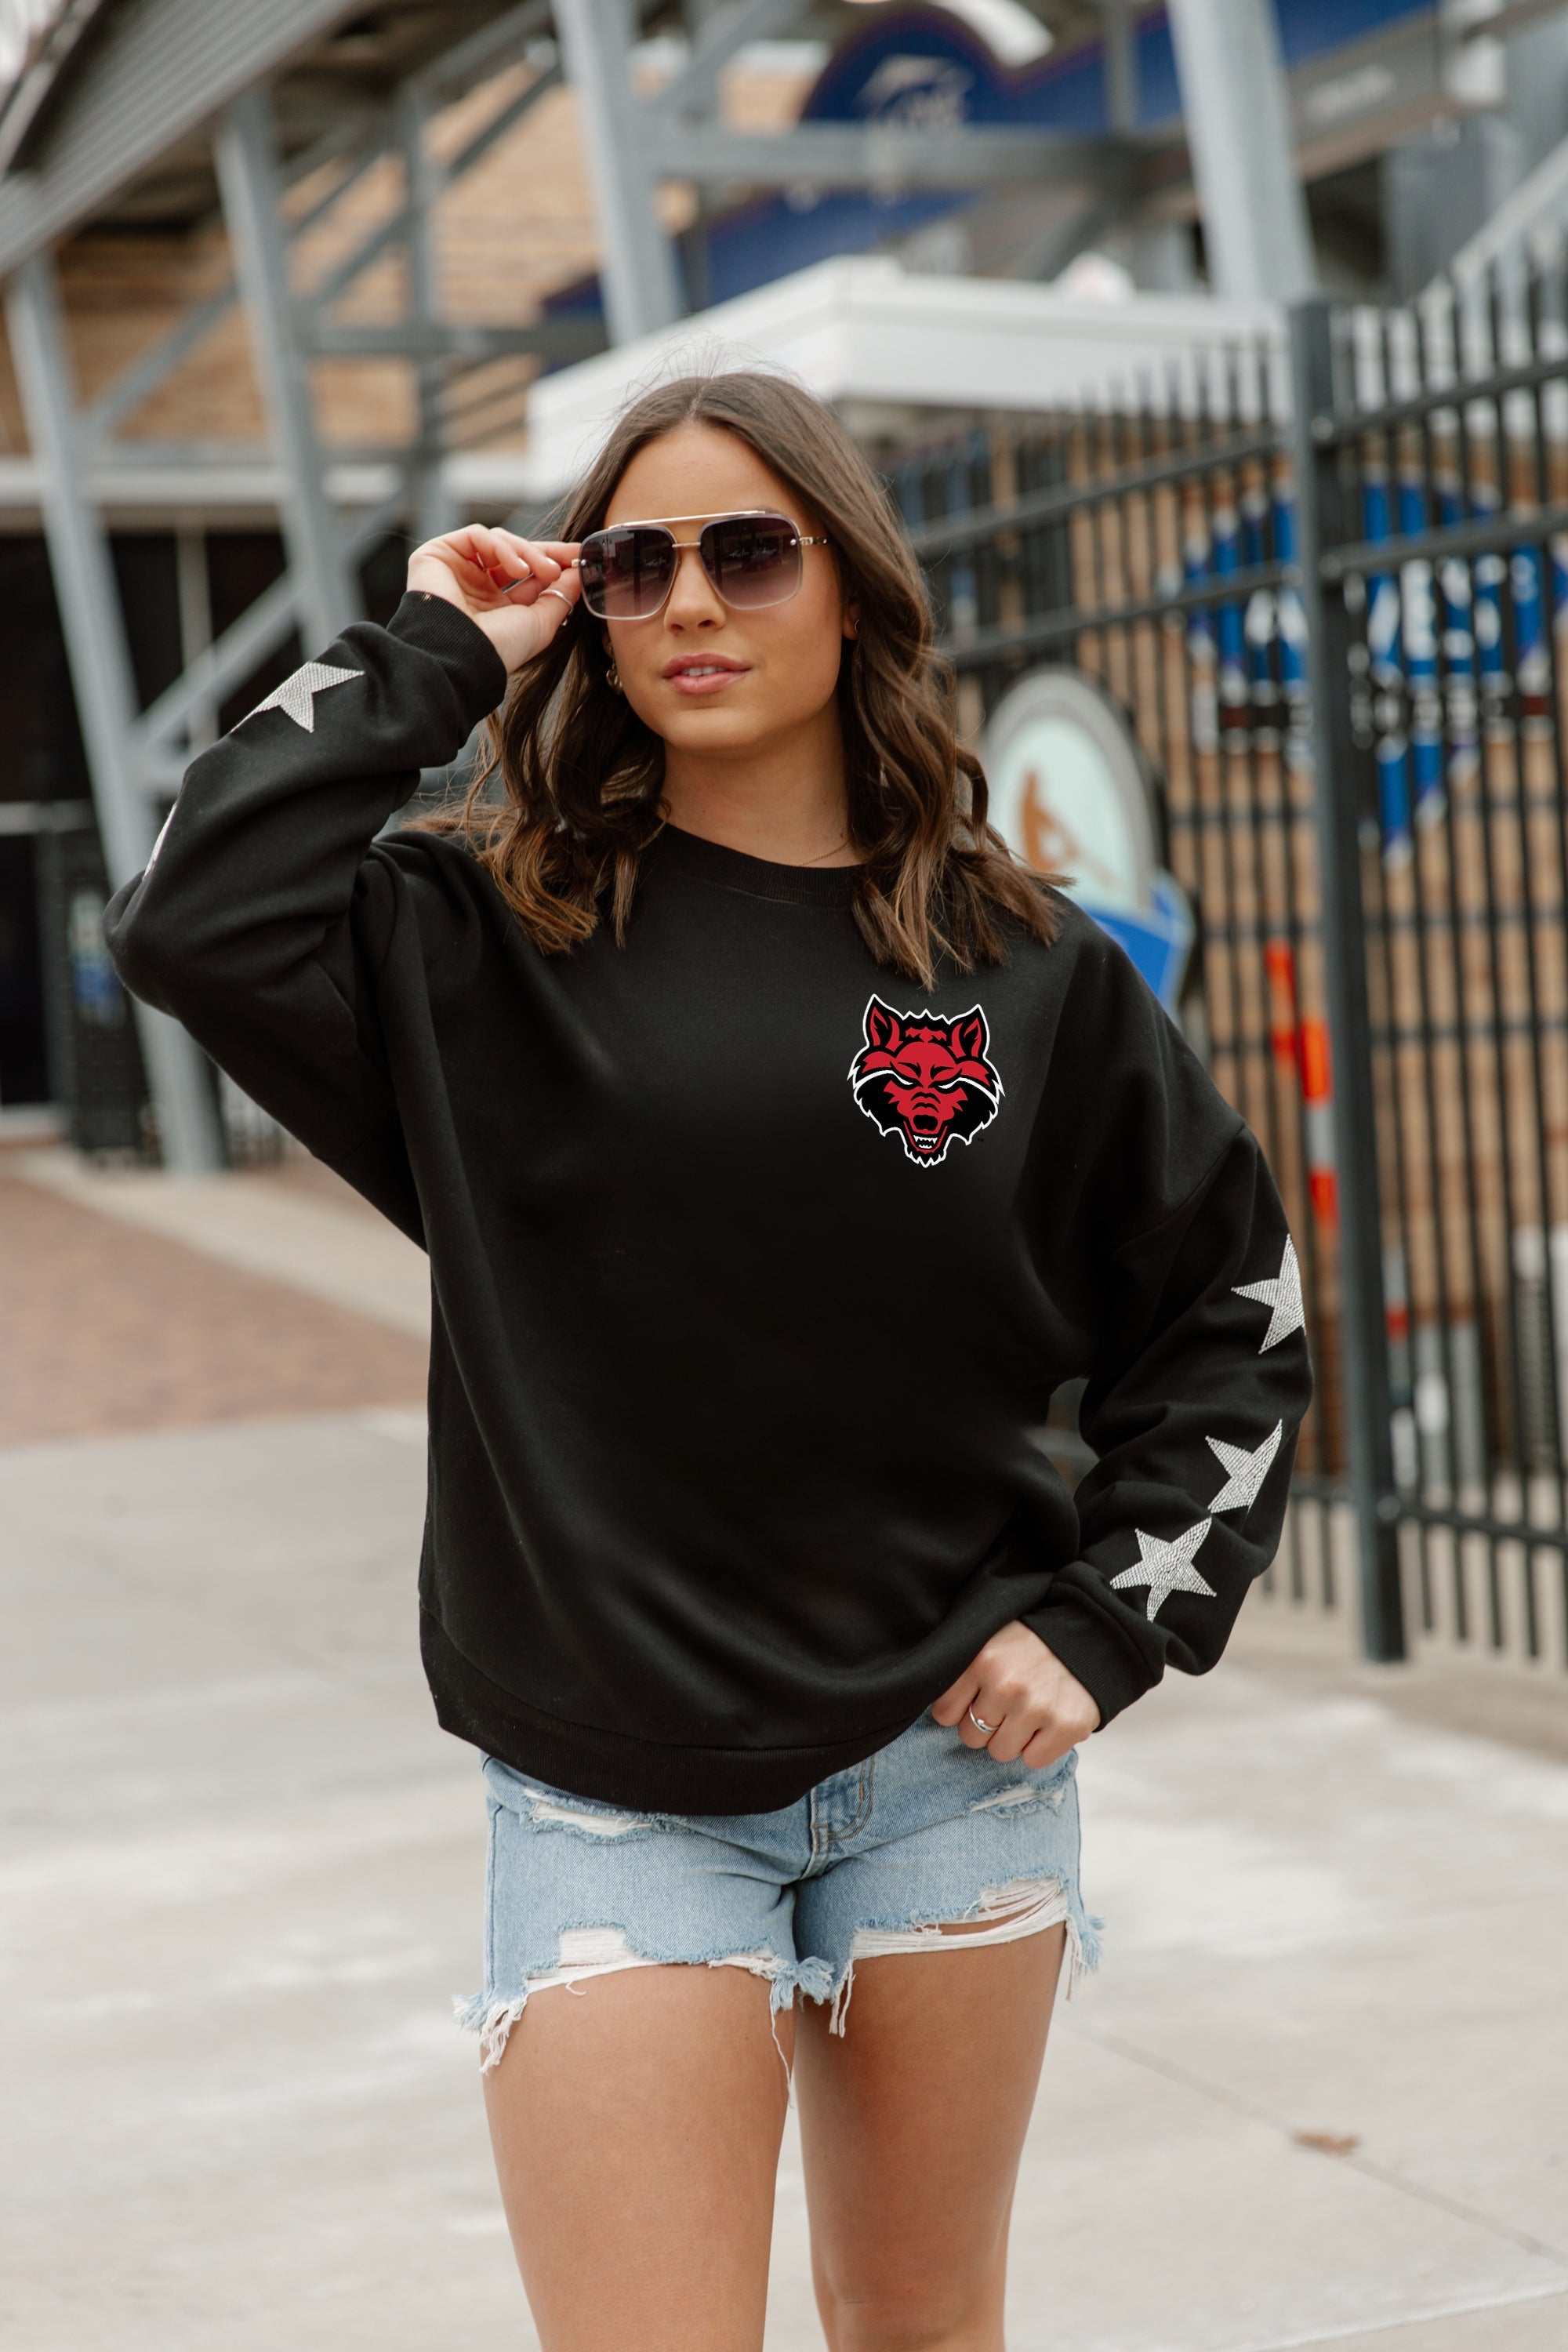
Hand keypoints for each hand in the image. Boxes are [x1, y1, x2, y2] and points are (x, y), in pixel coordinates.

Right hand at [406, 524, 581, 674]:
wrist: (462, 656)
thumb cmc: (499, 648)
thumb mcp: (541, 622)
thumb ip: (561, 595)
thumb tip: (578, 573)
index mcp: (496, 606)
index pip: (527, 574)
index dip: (553, 562)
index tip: (579, 558)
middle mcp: (475, 587)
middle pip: (513, 553)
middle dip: (544, 554)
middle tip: (567, 561)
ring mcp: (456, 570)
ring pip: (498, 542)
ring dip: (526, 552)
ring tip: (542, 572)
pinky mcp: (437, 555)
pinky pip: (477, 536)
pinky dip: (502, 547)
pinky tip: (517, 569)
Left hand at [931, 1620, 1100, 1769]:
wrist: (1092, 1634)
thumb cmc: (1033, 1641)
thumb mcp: (992, 1637)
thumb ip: (963, 1665)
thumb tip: (935, 1707)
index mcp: (982, 1659)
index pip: (944, 1712)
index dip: (959, 1710)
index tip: (976, 1700)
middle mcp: (1006, 1684)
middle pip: (970, 1736)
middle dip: (986, 1725)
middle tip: (1007, 1705)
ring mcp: (1036, 1707)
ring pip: (999, 1752)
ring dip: (1012, 1739)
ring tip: (1028, 1712)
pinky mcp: (1066, 1727)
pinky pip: (1033, 1761)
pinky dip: (1039, 1748)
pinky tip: (1047, 1723)